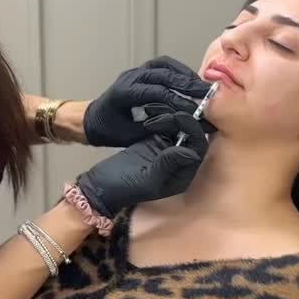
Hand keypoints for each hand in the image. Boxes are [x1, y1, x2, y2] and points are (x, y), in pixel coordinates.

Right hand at [77, 114, 208, 218]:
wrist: (101, 185)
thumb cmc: (124, 188)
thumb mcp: (149, 180)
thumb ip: (169, 165)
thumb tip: (190, 152)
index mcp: (183, 174)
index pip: (198, 148)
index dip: (193, 131)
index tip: (179, 118)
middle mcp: (179, 161)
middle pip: (192, 135)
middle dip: (183, 120)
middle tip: (167, 113)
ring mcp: (167, 150)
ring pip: (179, 127)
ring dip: (170, 116)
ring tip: (153, 112)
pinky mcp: (155, 141)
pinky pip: (165, 125)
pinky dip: (160, 115)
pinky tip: (150, 110)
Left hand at [83, 57, 210, 146]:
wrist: (92, 120)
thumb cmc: (109, 131)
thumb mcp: (131, 136)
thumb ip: (156, 129)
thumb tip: (184, 129)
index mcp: (123, 93)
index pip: (158, 93)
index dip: (179, 102)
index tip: (196, 111)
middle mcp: (129, 78)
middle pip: (163, 75)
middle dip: (188, 84)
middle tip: (208, 93)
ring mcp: (135, 72)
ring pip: (164, 65)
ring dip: (185, 74)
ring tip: (202, 86)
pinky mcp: (141, 71)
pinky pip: (162, 65)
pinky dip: (178, 71)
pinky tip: (191, 81)